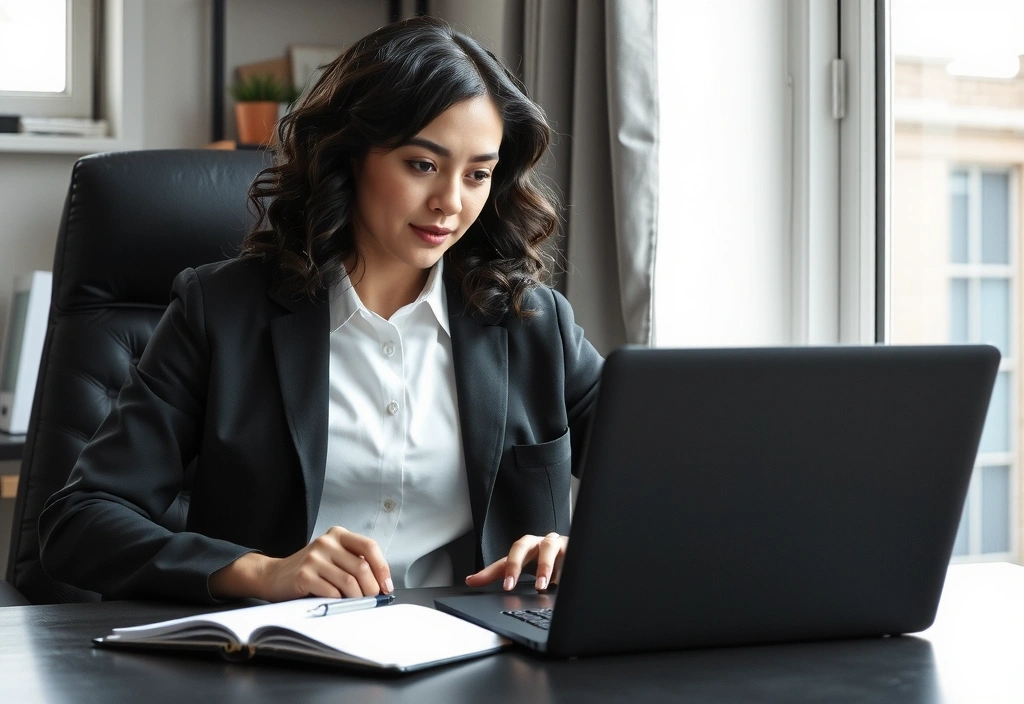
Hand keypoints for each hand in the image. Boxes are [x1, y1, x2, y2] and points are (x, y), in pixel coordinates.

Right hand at [210, 526, 392, 601]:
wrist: (275, 575)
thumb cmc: (311, 570)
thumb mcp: (334, 557)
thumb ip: (354, 562)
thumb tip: (382, 584)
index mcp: (338, 535)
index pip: (369, 546)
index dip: (382, 568)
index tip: (386, 586)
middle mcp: (327, 542)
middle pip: (362, 567)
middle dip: (371, 588)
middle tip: (371, 599)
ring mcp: (314, 557)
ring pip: (349, 581)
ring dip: (357, 597)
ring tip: (356, 602)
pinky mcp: (304, 575)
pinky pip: (331, 592)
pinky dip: (338, 601)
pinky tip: (336, 601)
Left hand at [464, 532, 567, 591]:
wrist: (573, 552)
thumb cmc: (543, 559)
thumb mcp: (521, 567)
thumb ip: (497, 573)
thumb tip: (470, 580)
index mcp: (527, 546)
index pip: (511, 554)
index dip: (508, 569)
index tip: (508, 586)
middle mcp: (541, 542)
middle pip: (525, 544)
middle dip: (518, 564)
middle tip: (514, 585)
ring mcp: (559, 544)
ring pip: (550, 547)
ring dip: (545, 566)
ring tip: (544, 586)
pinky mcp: (576, 549)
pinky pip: (572, 555)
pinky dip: (569, 568)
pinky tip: (567, 582)